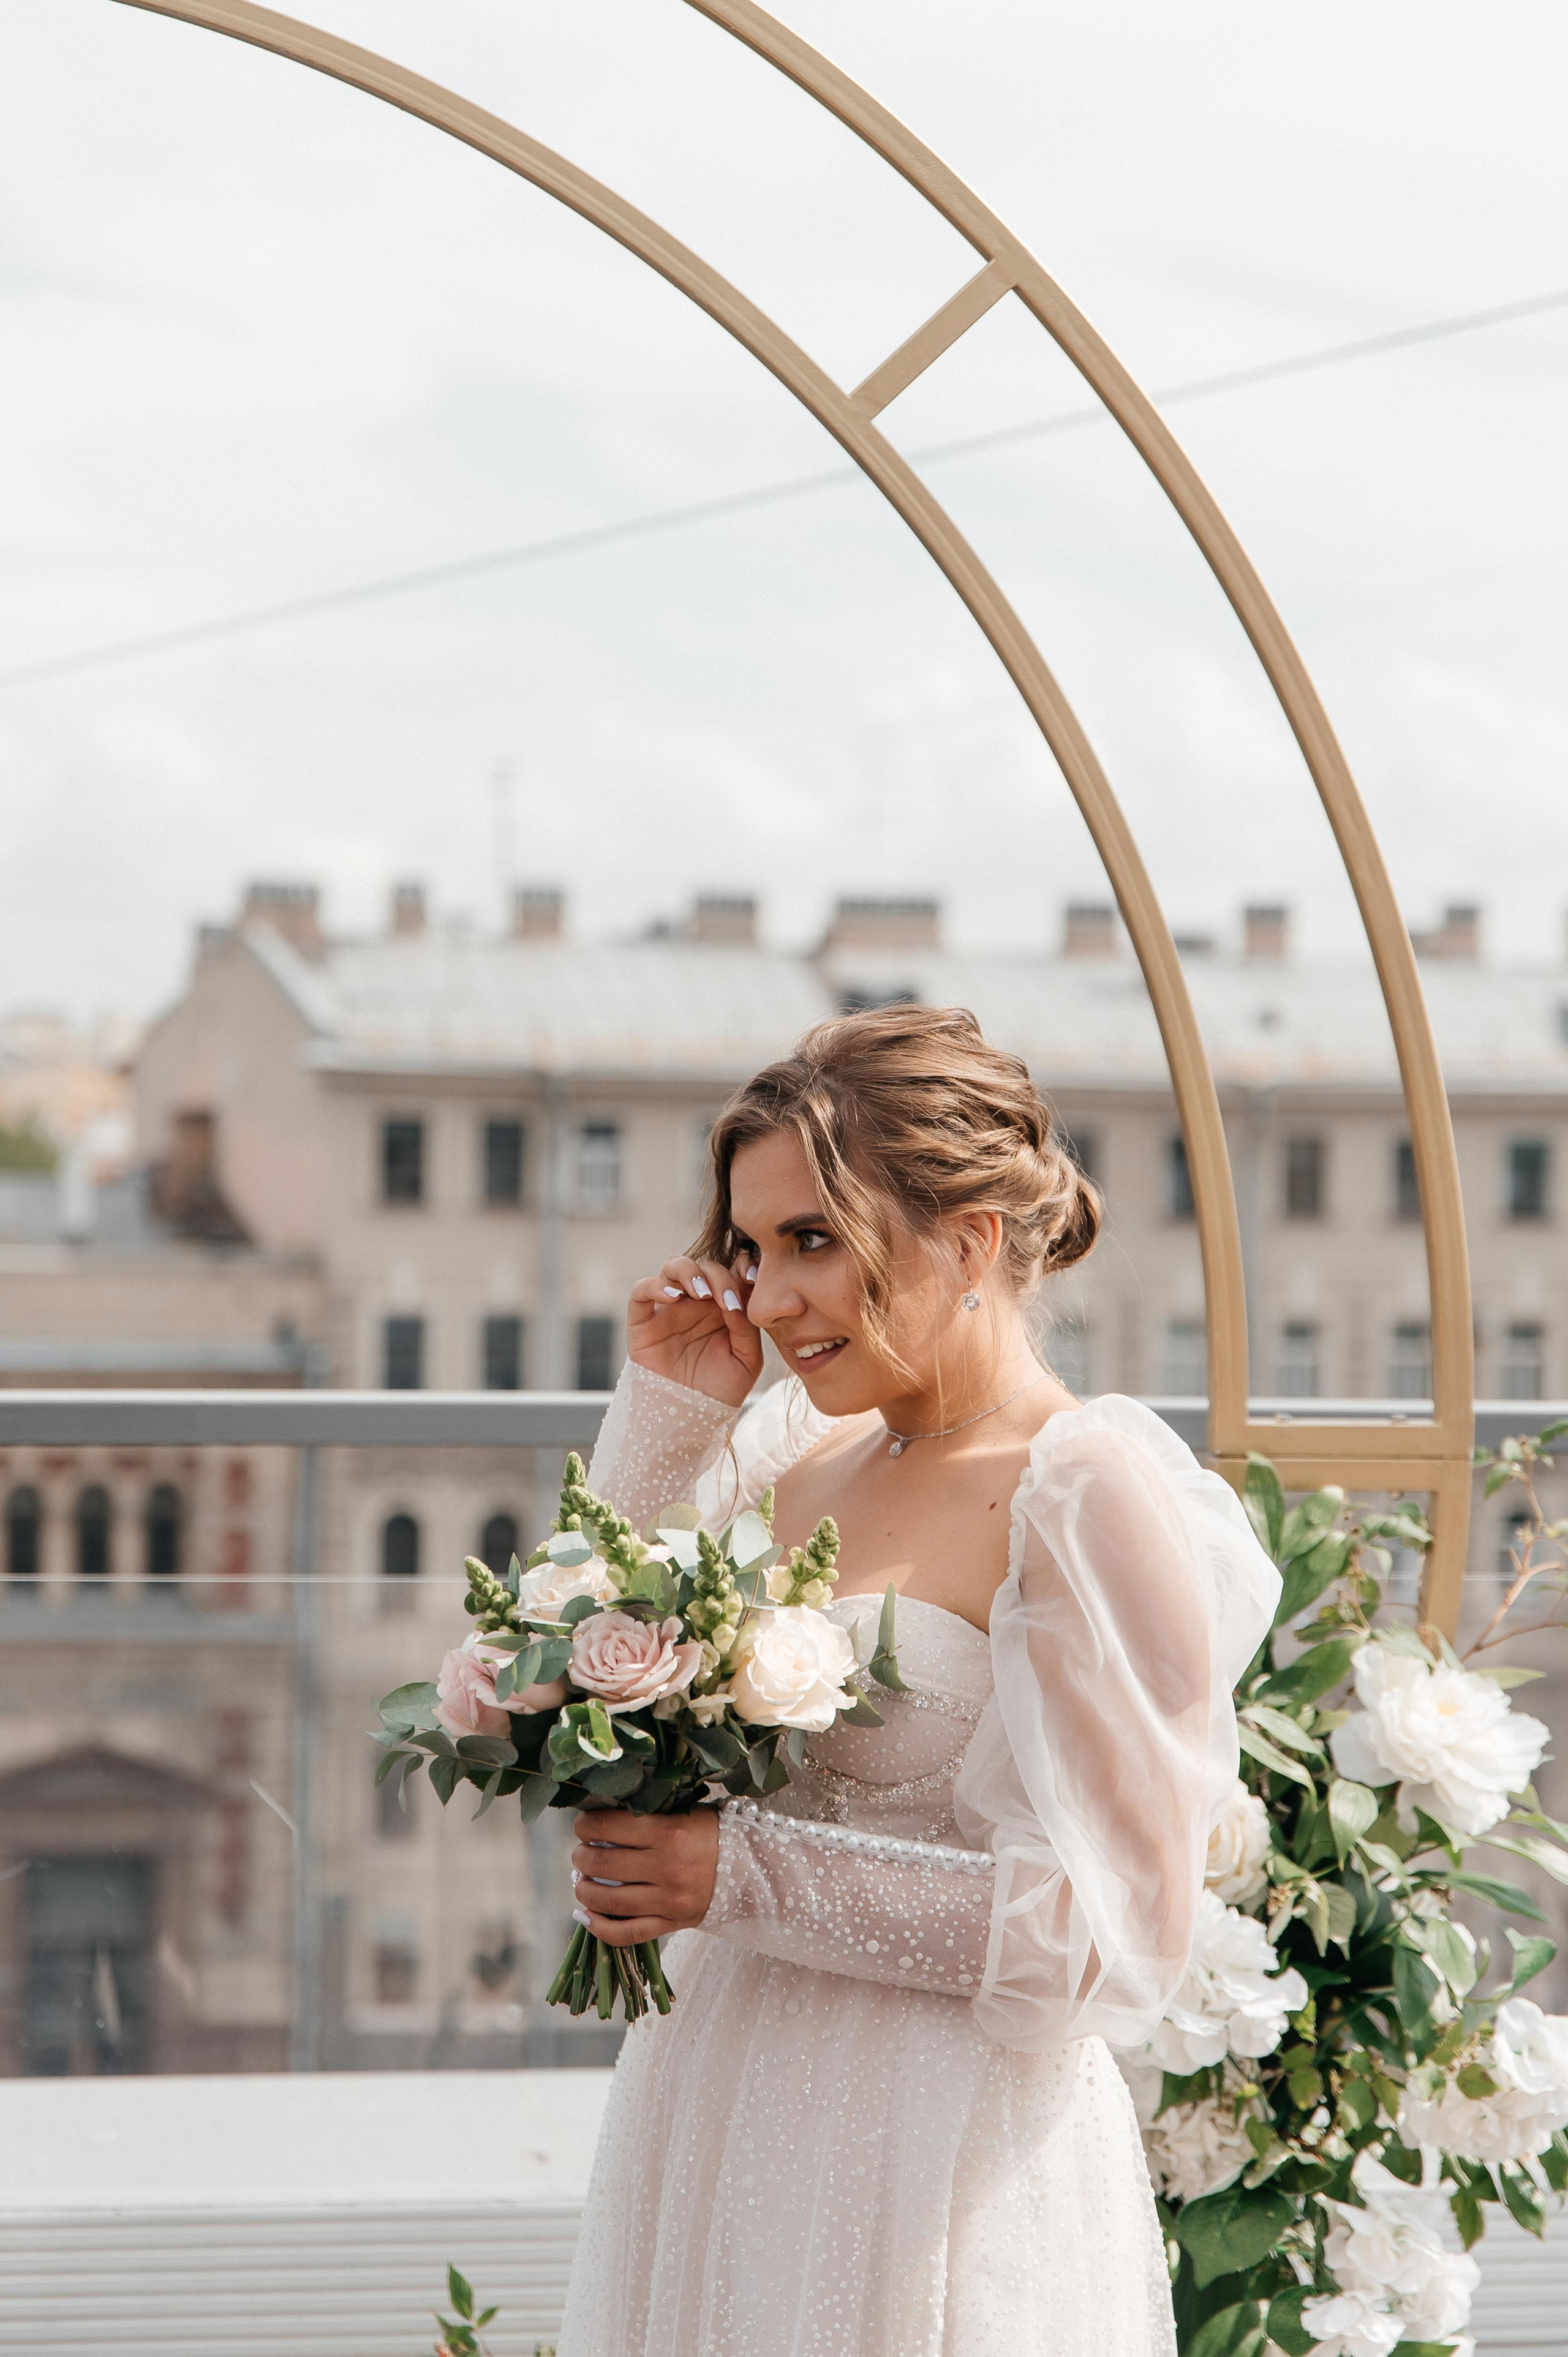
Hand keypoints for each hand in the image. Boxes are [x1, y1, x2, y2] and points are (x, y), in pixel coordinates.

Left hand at [571, 1806, 720, 1946]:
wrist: (752, 1868)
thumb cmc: (712, 1834)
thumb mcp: (683, 1812)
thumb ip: (647, 1814)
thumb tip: (600, 1818)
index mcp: (668, 1832)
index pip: (608, 1826)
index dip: (586, 1825)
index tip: (582, 1825)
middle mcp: (666, 1867)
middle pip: (603, 1863)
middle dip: (581, 1857)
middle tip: (581, 1853)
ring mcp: (668, 1900)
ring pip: (608, 1900)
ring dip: (584, 1890)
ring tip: (582, 1881)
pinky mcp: (671, 1924)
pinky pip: (627, 1933)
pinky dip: (599, 1928)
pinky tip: (585, 1916)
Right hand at [626, 1252, 762, 1407]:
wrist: (691, 1417)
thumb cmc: (721, 1389)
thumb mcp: (747, 1358)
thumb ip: (746, 1326)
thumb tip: (734, 1299)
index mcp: (724, 1307)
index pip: (733, 1272)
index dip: (744, 1266)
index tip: (755, 1277)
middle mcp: (696, 1303)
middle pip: (706, 1267)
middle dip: (719, 1277)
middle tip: (727, 1302)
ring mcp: (669, 1309)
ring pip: (673, 1266)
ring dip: (689, 1271)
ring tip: (702, 1294)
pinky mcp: (643, 1321)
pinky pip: (640, 1290)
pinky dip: (654, 1285)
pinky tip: (673, 1297)